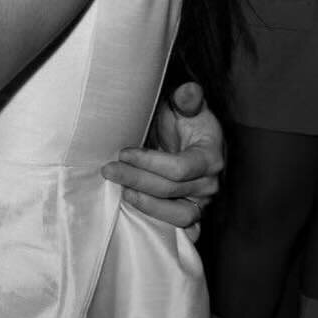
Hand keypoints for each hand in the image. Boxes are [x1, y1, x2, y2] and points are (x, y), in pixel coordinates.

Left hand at [101, 80, 223, 232]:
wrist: (184, 140)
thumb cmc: (183, 123)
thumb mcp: (184, 107)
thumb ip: (187, 100)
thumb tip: (189, 90)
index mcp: (209, 157)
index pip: (179, 168)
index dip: (149, 162)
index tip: (124, 152)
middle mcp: (208, 184)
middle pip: (170, 189)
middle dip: (136, 179)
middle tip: (108, 169)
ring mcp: (200, 202)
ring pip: (176, 215)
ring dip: (145, 204)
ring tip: (121, 192)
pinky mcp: (190, 214)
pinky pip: (178, 227)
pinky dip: (158, 222)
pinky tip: (135, 212)